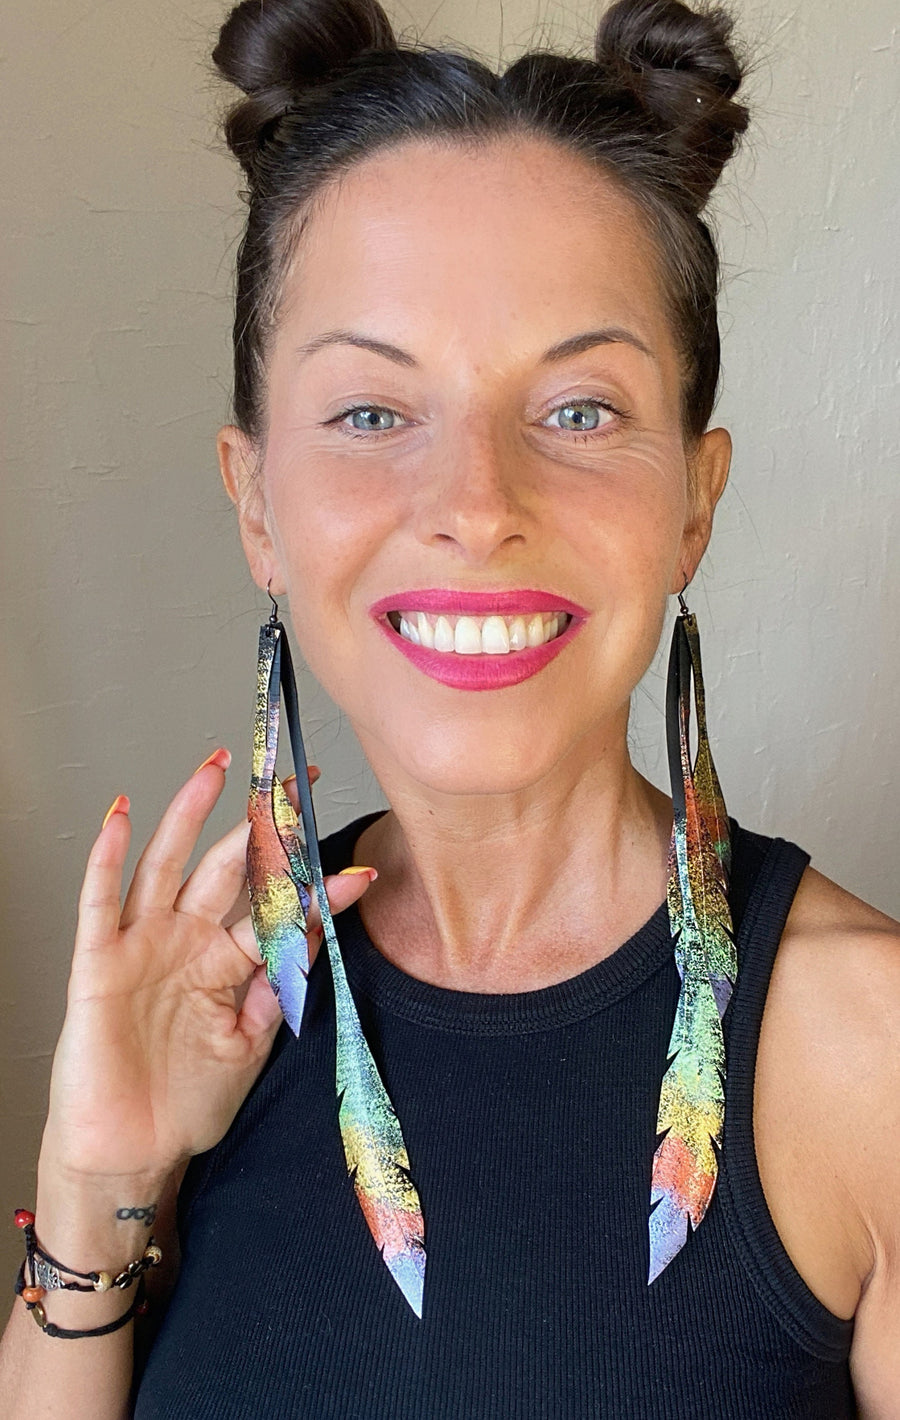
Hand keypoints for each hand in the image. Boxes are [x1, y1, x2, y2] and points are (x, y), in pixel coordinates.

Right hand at [42, 752, 373, 1186]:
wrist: (132, 1155)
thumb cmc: (184, 1104)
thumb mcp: (250, 1042)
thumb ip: (278, 988)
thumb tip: (316, 937)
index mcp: (224, 962)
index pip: (274, 909)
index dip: (311, 885)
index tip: (356, 866)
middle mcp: (185, 942)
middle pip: (225, 867)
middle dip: (259, 824)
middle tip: (292, 781)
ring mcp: (142, 946)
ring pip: (167, 864)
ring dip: (189, 814)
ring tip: (216, 769)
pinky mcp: (99, 963)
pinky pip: (100, 901)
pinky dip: (106, 856)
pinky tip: (122, 815)